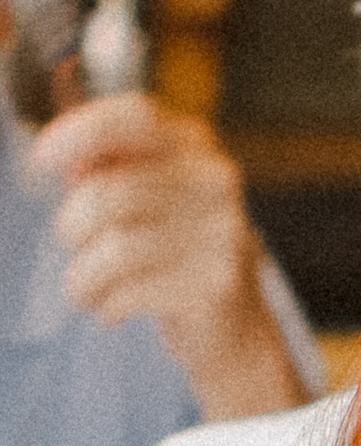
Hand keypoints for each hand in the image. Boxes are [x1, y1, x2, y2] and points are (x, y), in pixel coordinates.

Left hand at [29, 90, 302, 417]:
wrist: (233, 328)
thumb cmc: (173, 256)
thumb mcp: (143, 202)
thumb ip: (106, 172)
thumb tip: (65, 163)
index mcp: (196, 149)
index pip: (137, 117)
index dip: (83, 130)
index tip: (42, 158)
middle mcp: (217, 182)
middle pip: (110, 192)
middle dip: (72, 227)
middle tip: (74, 249)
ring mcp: (225, 233)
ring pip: (115, 248)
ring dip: (82, 277)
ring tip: (84, 290)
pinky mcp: (218, 284)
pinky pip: (131, 291)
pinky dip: (106, 305)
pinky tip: (112, 309)